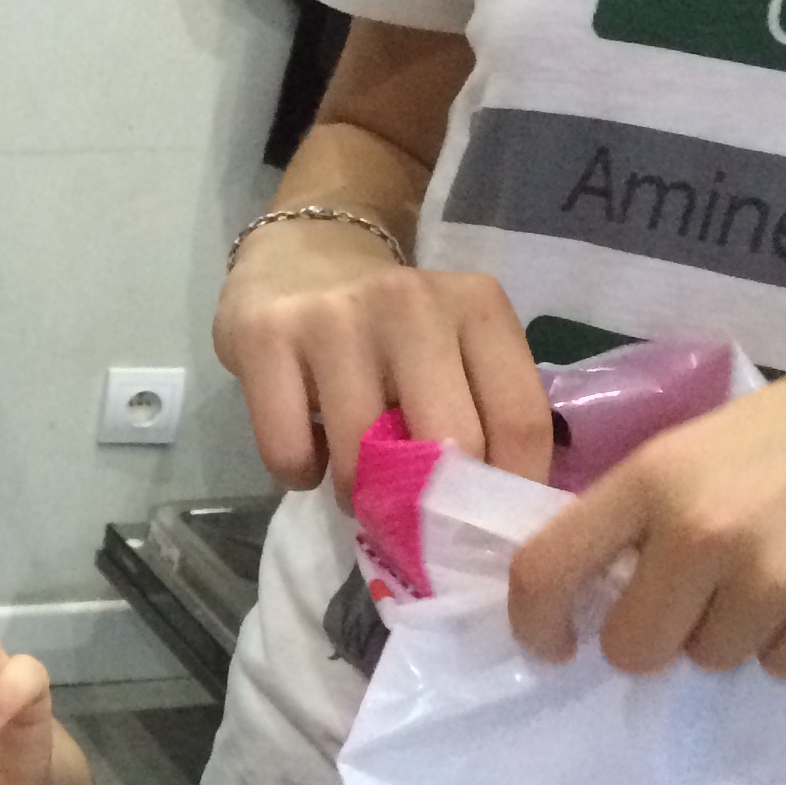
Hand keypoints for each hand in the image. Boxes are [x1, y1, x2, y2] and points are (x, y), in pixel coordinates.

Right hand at [215, 216, 553, 500]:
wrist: (301, 254)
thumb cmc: (391, 326)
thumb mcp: (456, 347)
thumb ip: (484, 412)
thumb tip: (499, 522)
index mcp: (477, 307)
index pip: (520, 423)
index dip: (508, 496)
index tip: (486, 530)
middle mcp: (411, 304)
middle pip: (448, 447)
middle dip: (432, 508)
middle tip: (415, 521)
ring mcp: (334, 319)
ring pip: (362, 461)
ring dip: (360, 498)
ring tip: (356, 484)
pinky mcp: (265, 339)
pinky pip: (289, 453)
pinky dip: (300, 474)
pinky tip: (306, 450)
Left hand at [508, 298, 785, 676]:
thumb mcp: (728, 436)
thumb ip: (662, 504)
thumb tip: (605, 583)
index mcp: (658, 474)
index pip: (547, 568)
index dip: (536, 621)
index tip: (551, 644)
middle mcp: (700, 532)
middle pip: (633, 646)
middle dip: (663, 635)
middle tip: (713, 594)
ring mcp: (769, 582)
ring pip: (714, 659)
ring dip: (744, 631)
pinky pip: (785, 665)